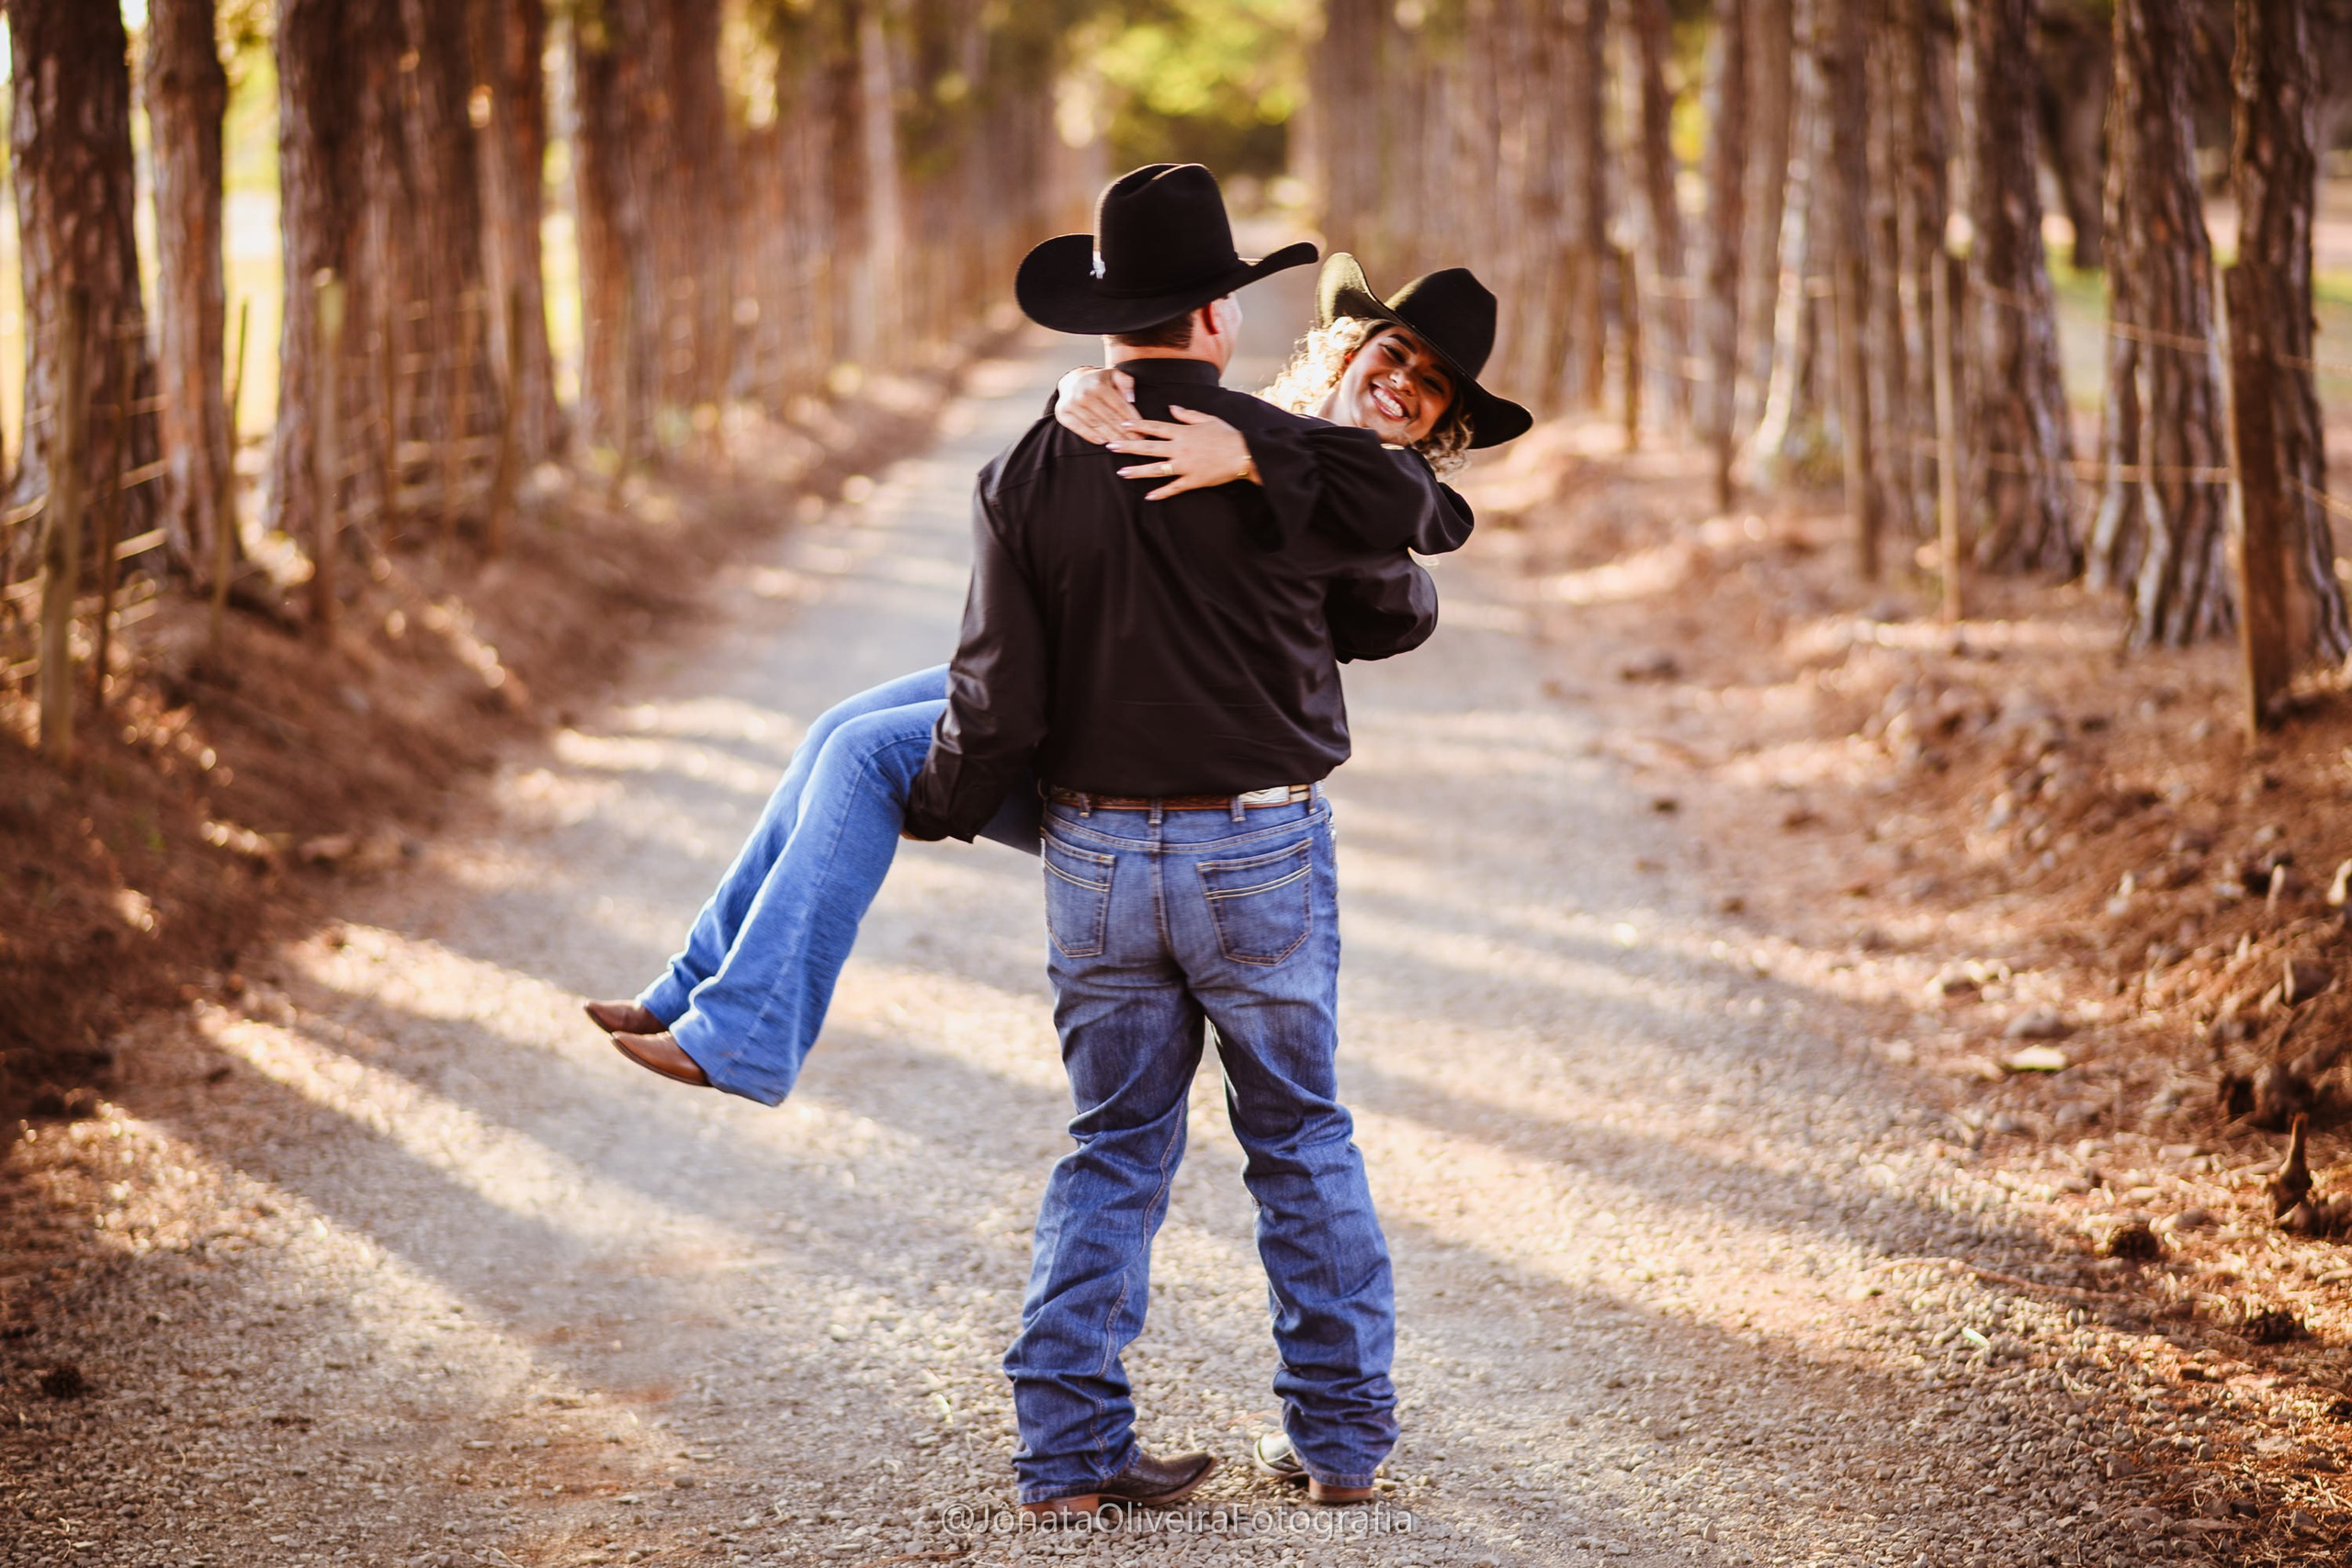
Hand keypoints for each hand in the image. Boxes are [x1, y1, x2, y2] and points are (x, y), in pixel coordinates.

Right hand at [1053, 366, 1134, 445]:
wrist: (1072, 380)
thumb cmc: (1099, 381)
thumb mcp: (1114, 375)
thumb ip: (1126, 382)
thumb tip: (1131, 398)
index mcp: (1099, 384)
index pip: (1120, 406)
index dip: (1132, 420)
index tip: (1142, 431)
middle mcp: (1084, 394)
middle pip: (1109, 418)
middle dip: (1124, 432)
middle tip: (1135, 443)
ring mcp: (1072, 404)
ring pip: (1096, 425)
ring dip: (1110, 436)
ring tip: (1123, 445)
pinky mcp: (1063, 413)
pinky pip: (1079, 428)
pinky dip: (1091, 436)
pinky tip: (1103, 442)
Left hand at [1108, 407, 1255, 499]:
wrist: (1243, 454)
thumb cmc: (1227, 434)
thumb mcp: (1207, 419)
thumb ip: (1187, 414)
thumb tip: (1171, 407)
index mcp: (1182, 432)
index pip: (1155, 427)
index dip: (1137, 426)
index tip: (1122, 425)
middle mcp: (1180, 448)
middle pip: (1149, 447)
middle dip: (1128, 447)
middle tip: (1111, 446)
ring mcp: (1185, 466)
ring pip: (1156, 469)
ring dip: (1138, 471)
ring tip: (1122, 472)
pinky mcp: (1193, 480)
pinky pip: (1174, 488)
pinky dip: (1161, 493)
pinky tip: (1148, 496)